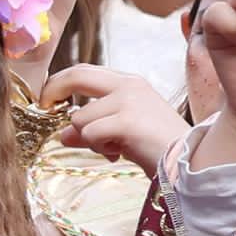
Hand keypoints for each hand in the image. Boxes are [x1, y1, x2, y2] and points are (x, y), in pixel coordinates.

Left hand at [41, 61, 191, 174]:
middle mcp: (129, 84)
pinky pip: (89, 134)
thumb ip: (92, 129)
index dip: (60, 82)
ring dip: (89, 139)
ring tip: (115, 148)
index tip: (46, 99)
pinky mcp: (127, 119)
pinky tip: (119, 153)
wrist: (190, 164)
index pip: (85, 70)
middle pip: (76, 75)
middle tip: (45, 107)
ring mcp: (129, 100)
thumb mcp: (120, 135)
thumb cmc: (157, 149)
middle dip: (53, 90)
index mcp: (130, 83)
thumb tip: (63, 135)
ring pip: (79, 118)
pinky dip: (98, 148)